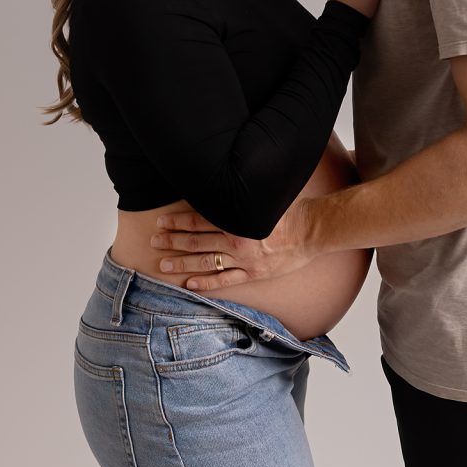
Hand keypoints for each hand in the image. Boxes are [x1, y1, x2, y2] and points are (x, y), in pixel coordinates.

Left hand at [150, 199, 313, 290]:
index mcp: (238, 220)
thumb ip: (242, 193)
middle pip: (198, 242)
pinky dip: (206, 284)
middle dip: (173, 241)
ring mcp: (244, 260)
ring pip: (206, 262)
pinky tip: (189, 285)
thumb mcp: (263, 196)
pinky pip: (225, 281)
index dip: (178, 222)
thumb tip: (224, 180)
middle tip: (154, 241)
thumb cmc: (289, 210)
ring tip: (163, 265)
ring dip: (182, 263)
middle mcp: (237, 241)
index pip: (200, 220)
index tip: (162, 221)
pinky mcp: (253, 273)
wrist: (312, 231)